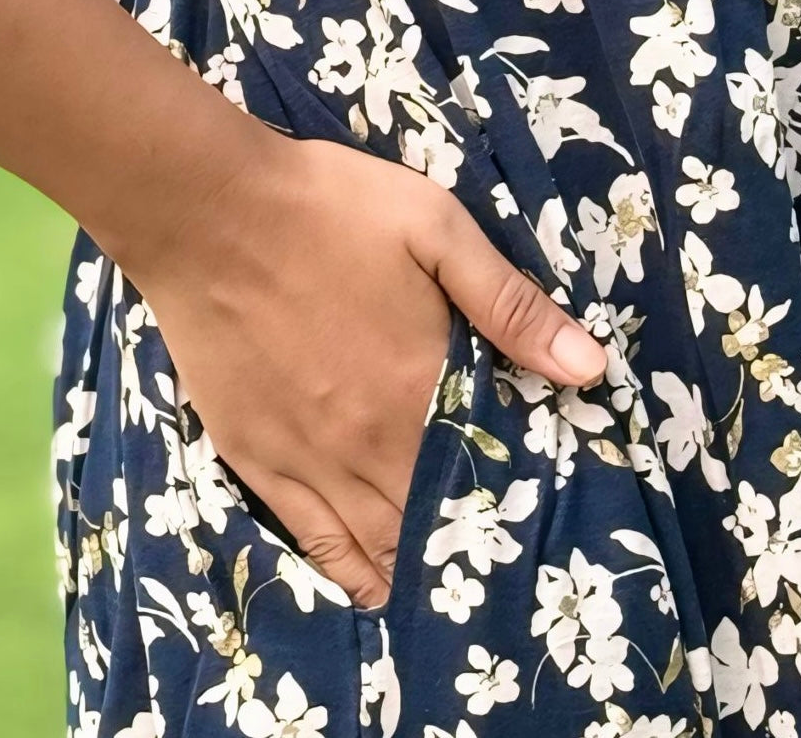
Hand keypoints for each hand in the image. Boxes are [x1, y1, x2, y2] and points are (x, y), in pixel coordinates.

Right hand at [130, 131, 606, 610]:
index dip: (523, 496)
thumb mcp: (435, 228)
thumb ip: (510, 303)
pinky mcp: (257, 458)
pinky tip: (377, 591)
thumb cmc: (329, 209)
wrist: (210, 210)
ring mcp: (309, 460)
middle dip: (478, 538)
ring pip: (381, 544)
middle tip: (511, 558)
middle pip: (439, 516)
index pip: (491, 468)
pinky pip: (314, 543)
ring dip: (422, 568)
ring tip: (456, 586)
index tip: (551, 513)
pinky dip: (351, 576)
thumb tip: (591, 369)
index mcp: (422, 386)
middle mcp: (370, 441)